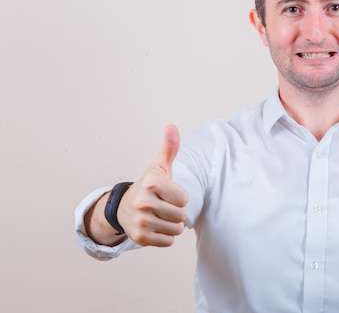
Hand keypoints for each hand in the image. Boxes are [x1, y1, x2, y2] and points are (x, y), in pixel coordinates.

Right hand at [117, 125, 188, 246]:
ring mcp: (140, 221)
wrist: (124, 208)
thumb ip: (169, 147)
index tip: (168, 193)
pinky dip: (165, 237)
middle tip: (163, 206)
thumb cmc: (149, 186)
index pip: (184, 199)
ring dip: (172, 225)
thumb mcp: (159, 166)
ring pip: (176, 230)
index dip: (180, 197)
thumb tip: (171, 126)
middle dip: (177, 212)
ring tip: (159, 216)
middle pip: (181, 215)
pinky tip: (154, 226)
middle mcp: (143, 202)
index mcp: (152, 183)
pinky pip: (168, 241)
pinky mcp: (139, 238)